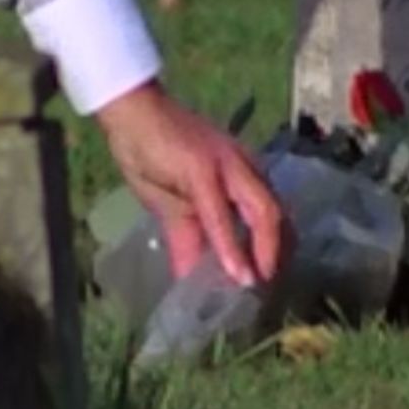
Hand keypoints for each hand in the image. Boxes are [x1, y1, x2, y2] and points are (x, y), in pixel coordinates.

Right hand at [93, 79, 285, 286]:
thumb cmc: (151, 154)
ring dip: (263, 255)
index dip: (273, 250)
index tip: (268, 282)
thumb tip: (189, 280)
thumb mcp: (172, 207)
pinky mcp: (204, 171)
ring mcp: (228, 167)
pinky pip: (221, 216)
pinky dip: (231, 247)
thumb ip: (187, 241)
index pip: (270, 216)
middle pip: (277, 216)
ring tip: (260, 288)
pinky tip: (237, 273)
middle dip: (277, 257)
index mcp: (240, 175)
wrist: (130, 115)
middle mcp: (244, 169)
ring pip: (262, 214)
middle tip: (269, 294)